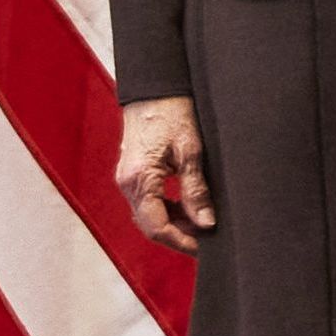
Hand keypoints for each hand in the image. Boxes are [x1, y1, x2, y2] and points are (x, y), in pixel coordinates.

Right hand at [115, 95, 216, 251]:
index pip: (157, 227)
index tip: (206, 247)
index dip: (182, 241)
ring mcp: (128, 179)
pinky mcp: (133, 173)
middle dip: (179, 236)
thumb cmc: (173, 112)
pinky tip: (190, 207)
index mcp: (139, 179)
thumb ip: (196, 189)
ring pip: (149, 215)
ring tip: (203, 223)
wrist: (154, 89)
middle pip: (151, 225)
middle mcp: (127, 183)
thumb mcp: (191, 151)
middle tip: (208, 239)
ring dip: (175, 223)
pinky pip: (148, 202)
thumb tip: (206, 222)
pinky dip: (168, 209)